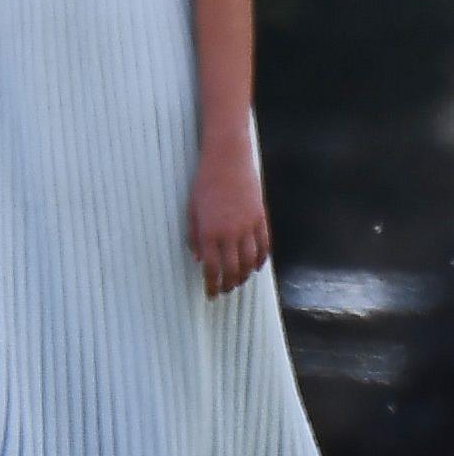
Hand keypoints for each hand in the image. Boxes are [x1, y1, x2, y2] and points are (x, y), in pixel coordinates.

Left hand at [188, 142, 270, 297]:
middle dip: (229, 284)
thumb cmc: (204, 184)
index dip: (211, 284)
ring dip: (245, 276)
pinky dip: (261, 260)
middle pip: (233, 269)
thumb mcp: (192, 210)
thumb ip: (194, 236)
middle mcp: (230, 233)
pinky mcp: (261, 219)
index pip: (211, 268)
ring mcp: (248, 226)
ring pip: (250, 261)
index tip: (210, 295)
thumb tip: (198, 259)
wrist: (227, 161)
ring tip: (238, 282)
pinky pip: (264, 246)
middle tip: (224, 291)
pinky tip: (255, 266)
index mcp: (208, 231)